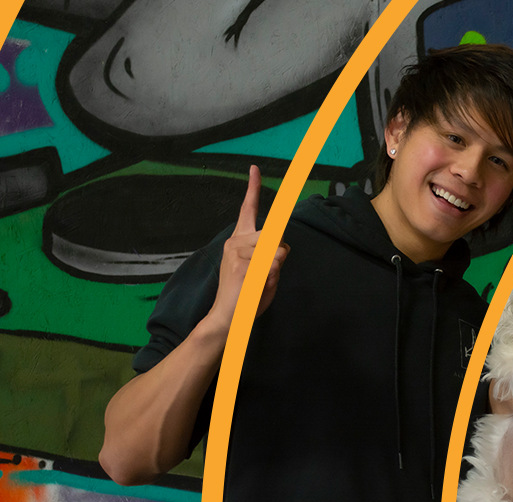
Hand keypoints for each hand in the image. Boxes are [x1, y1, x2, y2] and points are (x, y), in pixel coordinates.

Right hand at [205, 166, 289, 331]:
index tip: (254, 167)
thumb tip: (280, 245)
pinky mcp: (240, 265)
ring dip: (275, 269)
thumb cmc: (248, 296)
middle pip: (276, 237)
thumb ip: (274, 256)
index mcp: (240, 241)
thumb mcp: (266, 272)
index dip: (253, 188)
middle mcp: (235, 241)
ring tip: (257, 283)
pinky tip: (253, 287)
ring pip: (276, 251)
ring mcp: (236, 252)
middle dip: (279, 256)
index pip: (248, 209)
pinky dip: (270, 278)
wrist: (228, 318)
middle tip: (263, 275)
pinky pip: (271, 265)